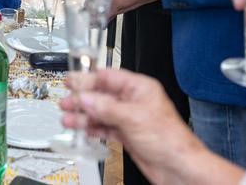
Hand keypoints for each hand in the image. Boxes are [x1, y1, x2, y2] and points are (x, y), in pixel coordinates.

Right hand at [62, 69, 196, 183]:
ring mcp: (130, 119)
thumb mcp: (133, 118)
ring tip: (68, 118)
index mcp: (140, 88)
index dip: (88, 78)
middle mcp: (134, 101)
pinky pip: (105, 128)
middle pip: (102, 95)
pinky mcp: (127, 135)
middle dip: (83, 99)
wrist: (178, 168)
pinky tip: (83, 130)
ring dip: (84, 116)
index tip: (72, 80)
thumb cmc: (170, 140)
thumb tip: (85, 98)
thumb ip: (106, 107)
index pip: (108, 77)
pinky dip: (93, 129)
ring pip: (101, 113)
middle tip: (66, 102)